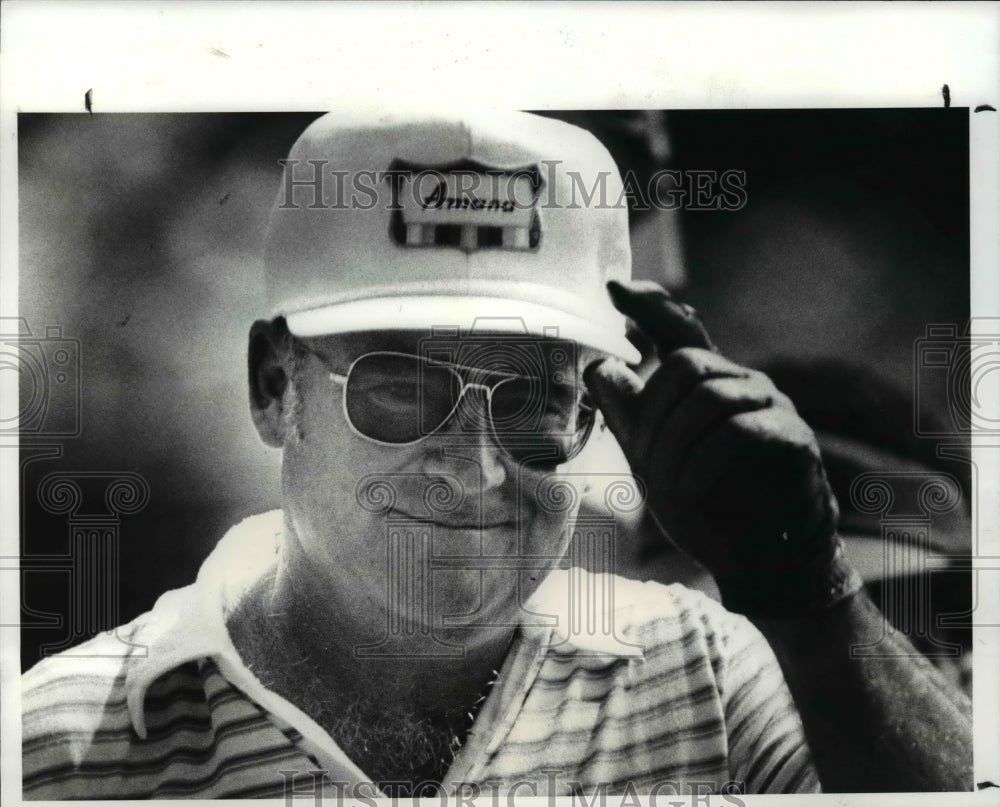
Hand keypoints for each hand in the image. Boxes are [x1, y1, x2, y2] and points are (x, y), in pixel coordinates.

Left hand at [585, 281, 838, 581]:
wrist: (758, 558)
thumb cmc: (707, 503)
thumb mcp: (653, 458)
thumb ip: (630, 414)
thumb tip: (599, 367)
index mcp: (708, 383)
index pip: (679, 327)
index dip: (648, 304)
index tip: (613, 287)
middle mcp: (741, 382)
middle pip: (685, 363)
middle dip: (652, 416)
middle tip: (644, 464)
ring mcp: (771, 405)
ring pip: (709, 395)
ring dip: (674, 445)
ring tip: (667, 487)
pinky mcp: (792, 437)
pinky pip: (739, 431)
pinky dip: (703, 463)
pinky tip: (690, 490)